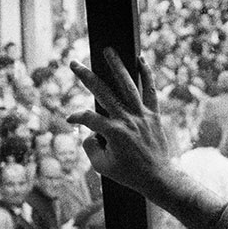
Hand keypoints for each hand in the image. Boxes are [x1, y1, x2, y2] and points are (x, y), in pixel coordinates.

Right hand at [68, 49, 175, 197]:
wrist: (158, 178)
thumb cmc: (129, 174)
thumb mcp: (102, 166)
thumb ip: (89, 147)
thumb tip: (88, 131)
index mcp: (113, 132)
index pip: (88, 117)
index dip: (76, 117)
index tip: (70, 119)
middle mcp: (127, 119)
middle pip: (103, 92)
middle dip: (86, 76)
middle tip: (74, 62)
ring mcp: (142, 115)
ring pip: (127, 85)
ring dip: (116, 66)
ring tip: (107, 50)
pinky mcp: (153, 114)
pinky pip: (151, 90)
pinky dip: (147, 74)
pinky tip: (141, 58)